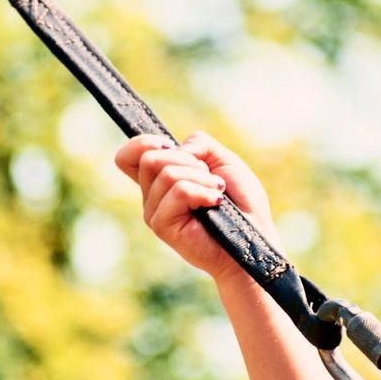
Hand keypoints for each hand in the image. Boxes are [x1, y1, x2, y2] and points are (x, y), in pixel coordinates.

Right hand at [113, 131, 279, 281]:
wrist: (253, 236)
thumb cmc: (240, 201)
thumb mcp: (223, 159)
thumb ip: (198, 143)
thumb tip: (176, 148)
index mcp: (159, 180)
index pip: (127, 157)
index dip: (143, 143)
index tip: (171, 146)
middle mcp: (151, 196)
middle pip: (149, 158)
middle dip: (187, 160)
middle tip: (209, 177)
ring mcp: (154, 212)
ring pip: (167, 173)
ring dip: (201, 177)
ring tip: (217, 193)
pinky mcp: (162, 226)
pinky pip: (178, 191)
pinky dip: (202, 191)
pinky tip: (215, 203)